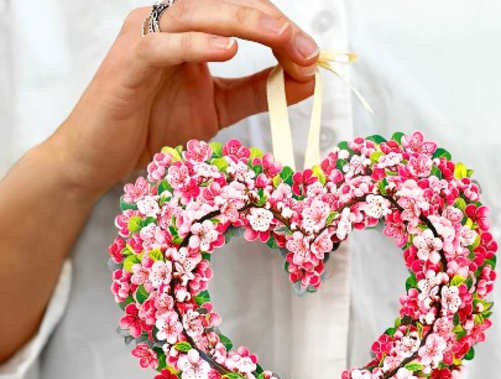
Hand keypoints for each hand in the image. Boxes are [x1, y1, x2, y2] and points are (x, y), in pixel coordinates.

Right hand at [52, 0, 317, 197]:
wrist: (102, 157)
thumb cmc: (153, 128)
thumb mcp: (219, 108)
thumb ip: (257, 91)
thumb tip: (304, 80)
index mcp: (193, 33)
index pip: (244, 15)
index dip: (282, 32)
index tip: (313, 58)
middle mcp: (170, 25)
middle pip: (227, 4)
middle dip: (273, 23)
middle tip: (306, 49)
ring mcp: (146, 37)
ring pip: (199, 13)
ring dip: (245, 22)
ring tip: (282, 37)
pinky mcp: (128, 60)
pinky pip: (163, 44)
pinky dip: (196, 44)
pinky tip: (227, 50)